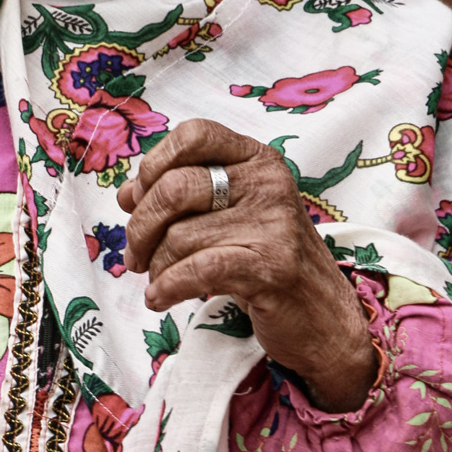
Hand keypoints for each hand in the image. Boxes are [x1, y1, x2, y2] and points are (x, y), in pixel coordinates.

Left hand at [116, 118, 377, 412]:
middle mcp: (268, 183)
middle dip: (141, 227)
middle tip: (136, 256)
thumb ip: (180, 199)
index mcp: (257, 160)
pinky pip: (196, 269)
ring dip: (156, 267)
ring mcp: (273, 224)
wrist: (323, 316)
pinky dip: (168, 287)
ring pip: (179, 236)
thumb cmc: (266, 261)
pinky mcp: (270, 267)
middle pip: (174, 188)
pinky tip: (160, 299)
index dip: (154, 164)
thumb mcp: (227, 218)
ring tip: (158, 282)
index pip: (194, 134)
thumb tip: (127, 194)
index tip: (139, 199)